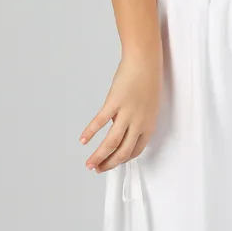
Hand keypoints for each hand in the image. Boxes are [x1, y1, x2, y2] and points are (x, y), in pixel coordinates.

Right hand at [80, 56, 160, 171]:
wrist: (145, 61)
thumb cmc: (148, 80)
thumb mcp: (147, 105)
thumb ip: (135, 119)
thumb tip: (118, 127)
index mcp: (148, 125)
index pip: (135, 151)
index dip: (122, 160)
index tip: (112, 163)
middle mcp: (139, 123)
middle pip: (122, 151)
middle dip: (109, 164)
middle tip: (98, 169)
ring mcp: (127, 114)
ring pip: (111, 143)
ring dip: (98, 156)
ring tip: (89, 164)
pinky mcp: (114, 102)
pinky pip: (100, 122)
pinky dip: (90, 133)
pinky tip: (83, 140)